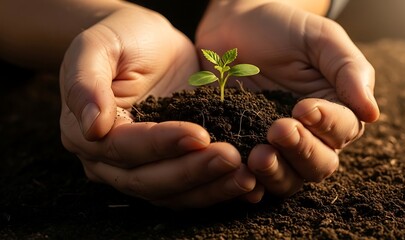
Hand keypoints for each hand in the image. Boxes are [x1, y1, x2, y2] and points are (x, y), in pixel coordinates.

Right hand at [59, 7, 255, 207]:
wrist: (147, 42)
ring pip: (173, 193)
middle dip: (192, 172)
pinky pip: (190, 189)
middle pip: (150, 180)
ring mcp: (141, 167)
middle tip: (232, 158)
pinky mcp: (170, 165)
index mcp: (86, 133)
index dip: (161, 145)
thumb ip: (86, 83)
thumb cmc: (122, 38)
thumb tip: (91, 127)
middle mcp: (110, 160)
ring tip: (246, 178)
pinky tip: (246, 184)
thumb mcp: (97, 46)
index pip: (125, 148)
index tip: (199, 134)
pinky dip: (217, 189)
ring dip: (210, 188)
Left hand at [196, 0, 379, 198]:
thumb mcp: (319, 38)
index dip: (328, 124)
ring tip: (258, 155)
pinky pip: (252, 177)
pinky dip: (249, 183)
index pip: (344, 130)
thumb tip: (372, 113)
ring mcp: (277, 146)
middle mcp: (310, 135)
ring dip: (277, 172)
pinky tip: (240, 175)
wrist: (234, 27)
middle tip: (278, 129)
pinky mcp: (245, 148)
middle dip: (302, 151)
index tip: (303, 107)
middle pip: (320, 164)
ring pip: (289, 178)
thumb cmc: (281, 28)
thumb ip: (348, 69)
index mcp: (335, 109)